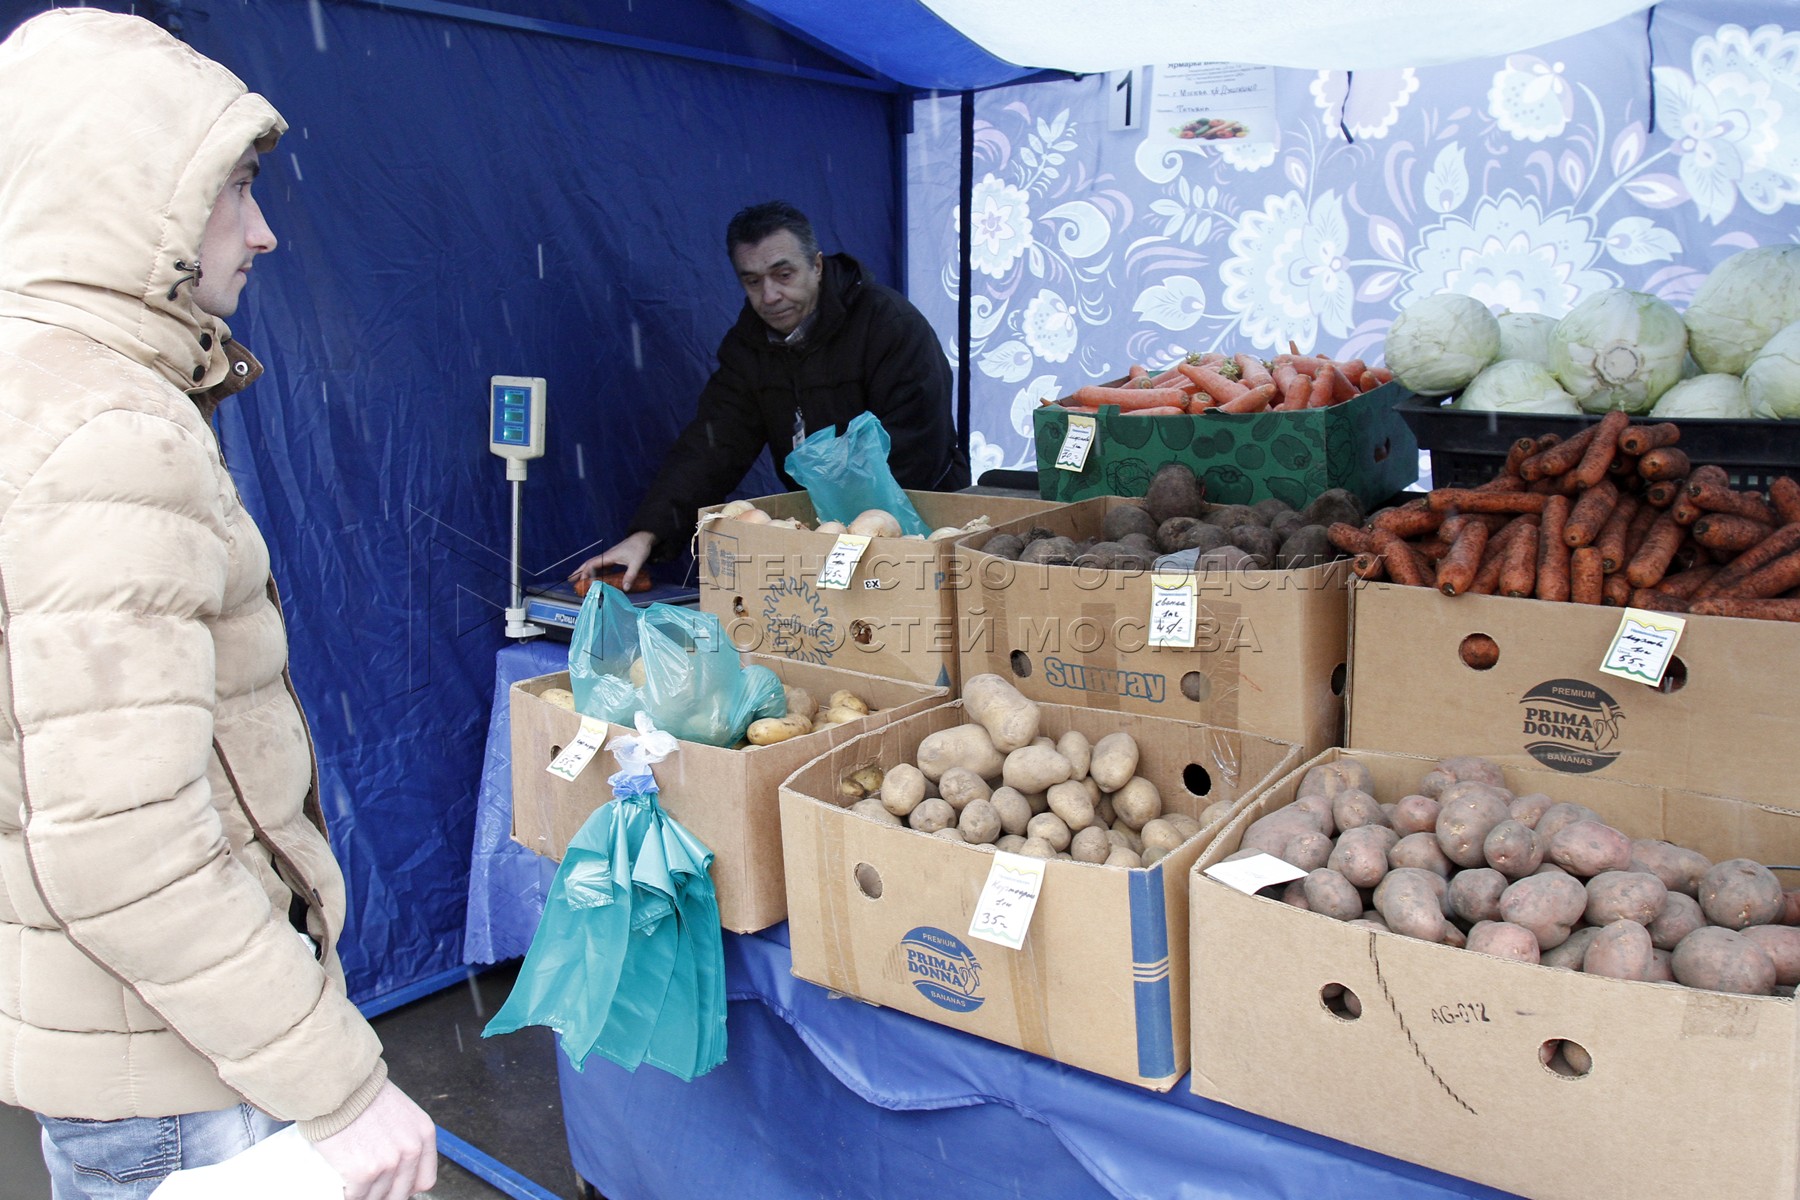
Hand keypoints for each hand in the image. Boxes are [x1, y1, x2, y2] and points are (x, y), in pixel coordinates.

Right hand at [311, 1081, 437, 1199]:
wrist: (339, 1087)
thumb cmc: (362, 1095)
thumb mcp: (400, 1112)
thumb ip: (405, 1139)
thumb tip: (398, 1167)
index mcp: (423, 1134)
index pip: (425, 1180)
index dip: (407, 1188)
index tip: (393, 1187)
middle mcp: (411, 1150)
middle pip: (400, 1193)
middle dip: (384, 1194)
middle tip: (369, 1187)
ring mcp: (388, 1162)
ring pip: (376, 1197)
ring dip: (364, 1193)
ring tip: (353, 1180)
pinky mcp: (363, 1172)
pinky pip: (356, 1197)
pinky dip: (347, 1194)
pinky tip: (343, 1183)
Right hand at [570, 530, 654, 591]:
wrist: (644, 538)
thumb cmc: (639, 548)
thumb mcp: (636, 563)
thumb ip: (630, 575)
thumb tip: (625, 588)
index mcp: (609, 556)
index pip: (592, 564)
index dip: (585, 572)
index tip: (581, 581)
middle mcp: (606, 556)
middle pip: (589, 563)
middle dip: (579, 571)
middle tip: (571, 580)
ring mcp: (609, 557)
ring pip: (594, 564)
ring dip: (586, 571)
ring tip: (579, 580)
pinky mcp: (614, 558)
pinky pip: (601, 566)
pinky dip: (596, 571)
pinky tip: (596, 577)